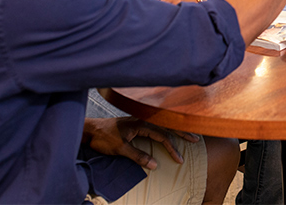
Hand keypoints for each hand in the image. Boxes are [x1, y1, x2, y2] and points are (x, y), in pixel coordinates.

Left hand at [83, 117, 198, 168]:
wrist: (90, 129)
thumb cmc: (104, 137)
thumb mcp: (121, 148)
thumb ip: (138, 156)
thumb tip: (155, 165)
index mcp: (142, 122)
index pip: (163, 135)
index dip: (172, 148)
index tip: (180, 159)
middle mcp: (143, 119)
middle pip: (167, 126)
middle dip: (182, 133)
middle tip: (196, 139)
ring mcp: (140, 120)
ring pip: (163, 124)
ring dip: (176, 129)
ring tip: (188, 133)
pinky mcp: (137, 123)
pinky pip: (156, 125)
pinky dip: (166, 128)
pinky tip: (171, 130)